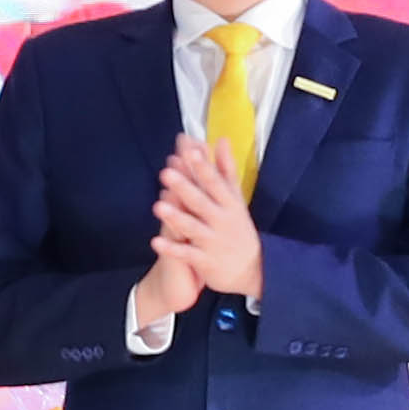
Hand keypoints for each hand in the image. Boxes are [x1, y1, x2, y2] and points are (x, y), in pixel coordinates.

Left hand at [151, 126, 265, 298]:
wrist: (253, 270)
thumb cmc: (238, 227)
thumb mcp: (236, 197)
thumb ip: (226, 169)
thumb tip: (221, 139)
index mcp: (229, 203)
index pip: (216, 182)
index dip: (203, 167)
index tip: (191, 151)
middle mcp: (222, 220)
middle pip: (201, 202)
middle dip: (185, 187)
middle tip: (166, 172)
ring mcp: (213, 241)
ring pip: (192, 227)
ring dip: (176, 217)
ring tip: (157, 205)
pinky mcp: (205, 261)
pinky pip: (186, 254)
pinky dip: (172, 249)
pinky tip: (155, 241)